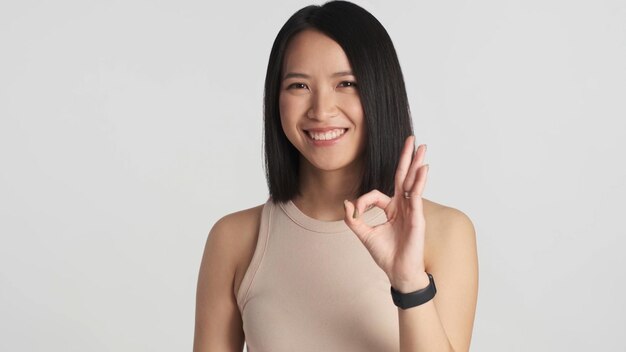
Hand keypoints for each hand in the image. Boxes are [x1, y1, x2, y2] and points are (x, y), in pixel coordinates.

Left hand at [343, 135, 429, 291]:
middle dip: (407, 158)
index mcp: (392, 209)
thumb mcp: (364, 235)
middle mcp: (403, 207)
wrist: (398, 272)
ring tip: (422, 147)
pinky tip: (423, 169)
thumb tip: (346, 203)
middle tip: (412, 139)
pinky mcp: (417, 218)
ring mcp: (412, 211)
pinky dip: (418, 182)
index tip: (356, 211)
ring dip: (416, 164)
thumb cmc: (386, 255)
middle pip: (404, 177)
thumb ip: (353, 220)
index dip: (363, 201)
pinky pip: (416, 196)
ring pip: (412, 183)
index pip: (378, 194)